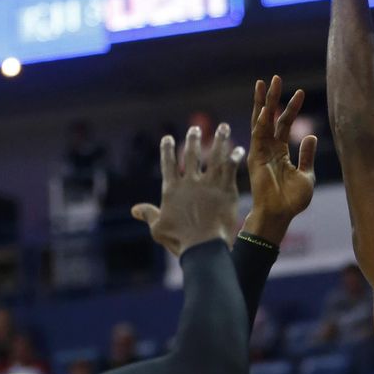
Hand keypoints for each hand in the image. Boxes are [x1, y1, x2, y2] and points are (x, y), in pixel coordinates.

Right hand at [131, 124, 241, 255]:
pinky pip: (231, 169)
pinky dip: (235, 157)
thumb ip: (148, 214)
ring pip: (214, 156)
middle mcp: (190, 182)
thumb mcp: (158, 228)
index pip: (168, 163)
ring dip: (219, 140)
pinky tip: (239, 149)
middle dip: (193, 140)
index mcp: (171, 189)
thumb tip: (134, 209)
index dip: (167, 150)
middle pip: (192, 155)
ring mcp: (209, 184)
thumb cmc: (180, 240)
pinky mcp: (226, 189)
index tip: (168, 138)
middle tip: (195, 129)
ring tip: (223, 127)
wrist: (203, 247)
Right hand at [242, 76, 316, 243]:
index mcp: (280, 152)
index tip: (300, 92)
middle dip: (272, 98)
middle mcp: (268, 149)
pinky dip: (261, 122)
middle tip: (275, 78)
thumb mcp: (306, 175)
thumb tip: (311, 136)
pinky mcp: (255, 158)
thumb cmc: (292, 200)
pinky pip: (258, 136)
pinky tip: (266, 109)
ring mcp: (260, 152)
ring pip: (261, 121)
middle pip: (270, 118)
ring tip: (266, 83)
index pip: (285, 124)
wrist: (280, 214)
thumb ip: (307, 155)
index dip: (291, 108)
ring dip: (264, 103)